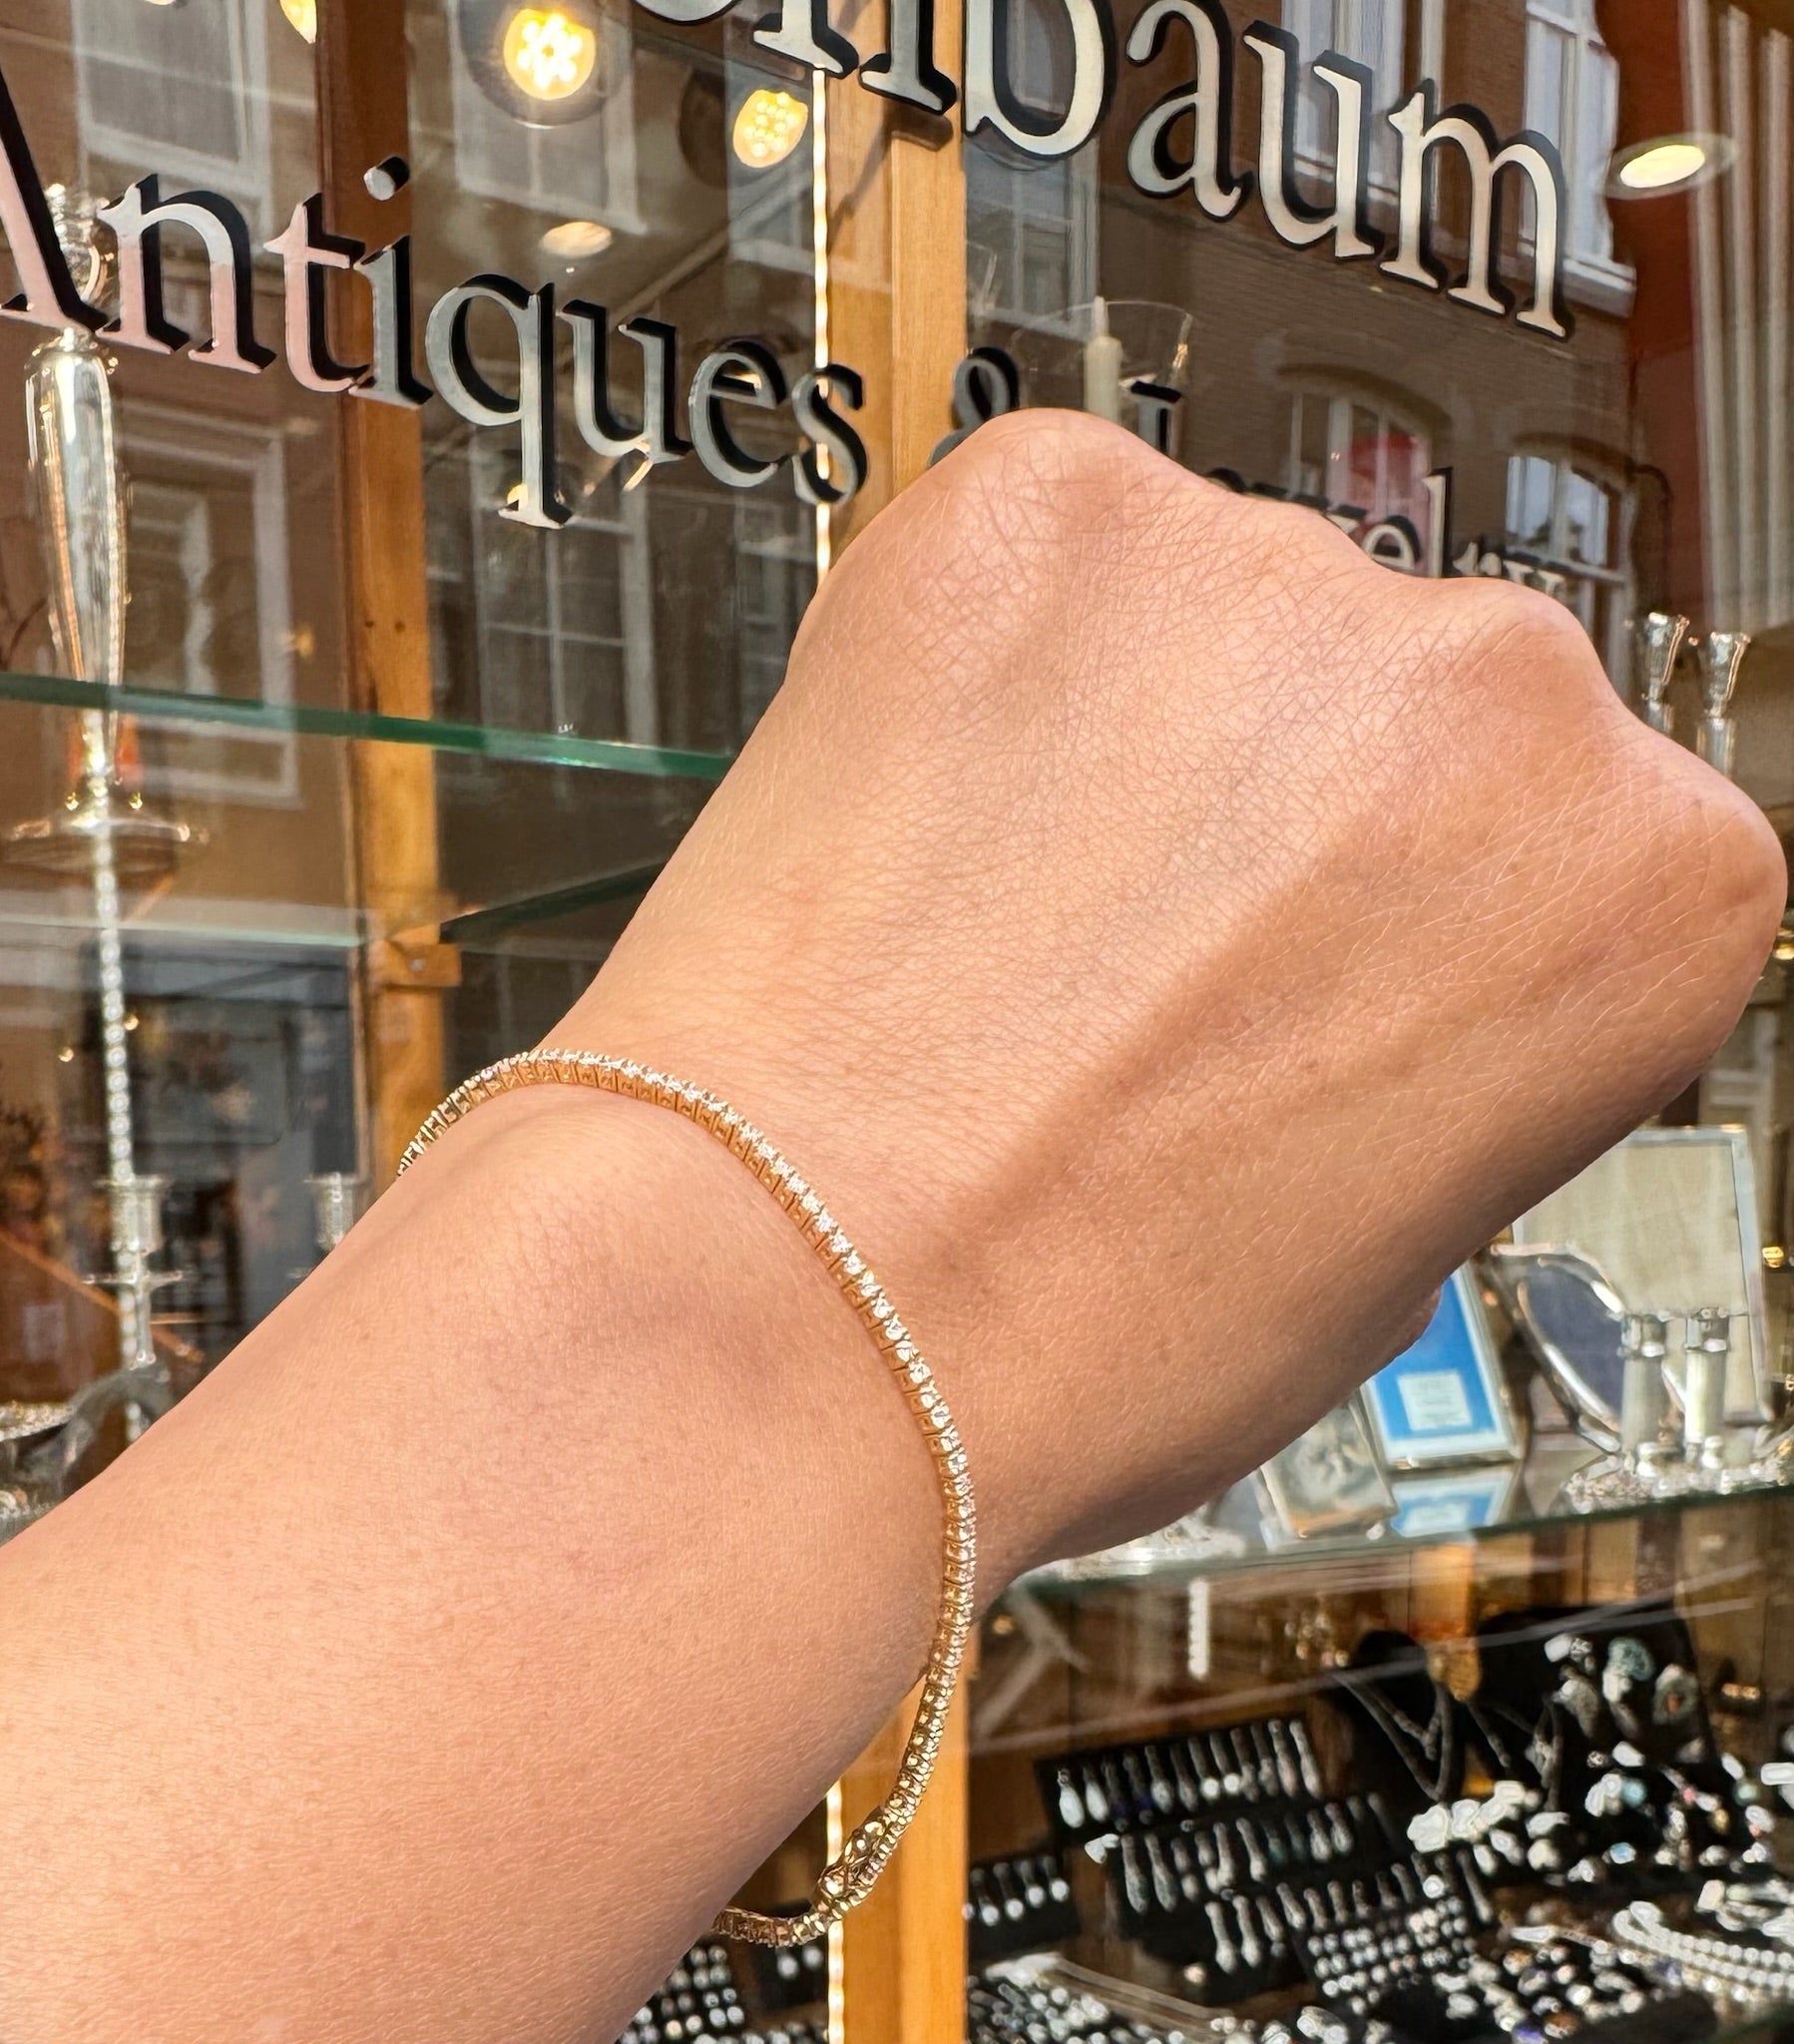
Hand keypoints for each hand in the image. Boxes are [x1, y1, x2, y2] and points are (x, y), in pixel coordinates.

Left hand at [556, 410, 1782, 1575]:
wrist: (806, 1290)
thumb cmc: (1085, 1322)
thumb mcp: (1393, 1240)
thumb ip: (1445, 1043)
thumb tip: (1369, 969)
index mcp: (1650, 881)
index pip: (1586, 834)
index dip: (1435, 921)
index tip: (1352, 966)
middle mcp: (1498, 685)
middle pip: (1410, 709)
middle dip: (1299, 813)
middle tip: (1160, 949)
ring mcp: (1268, 568)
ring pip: (1222, 622)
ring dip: (1139, 732)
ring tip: (1015, 910)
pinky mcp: (1043, 508)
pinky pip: (1046, 558)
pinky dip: (989, 659)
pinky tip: (935, 816)